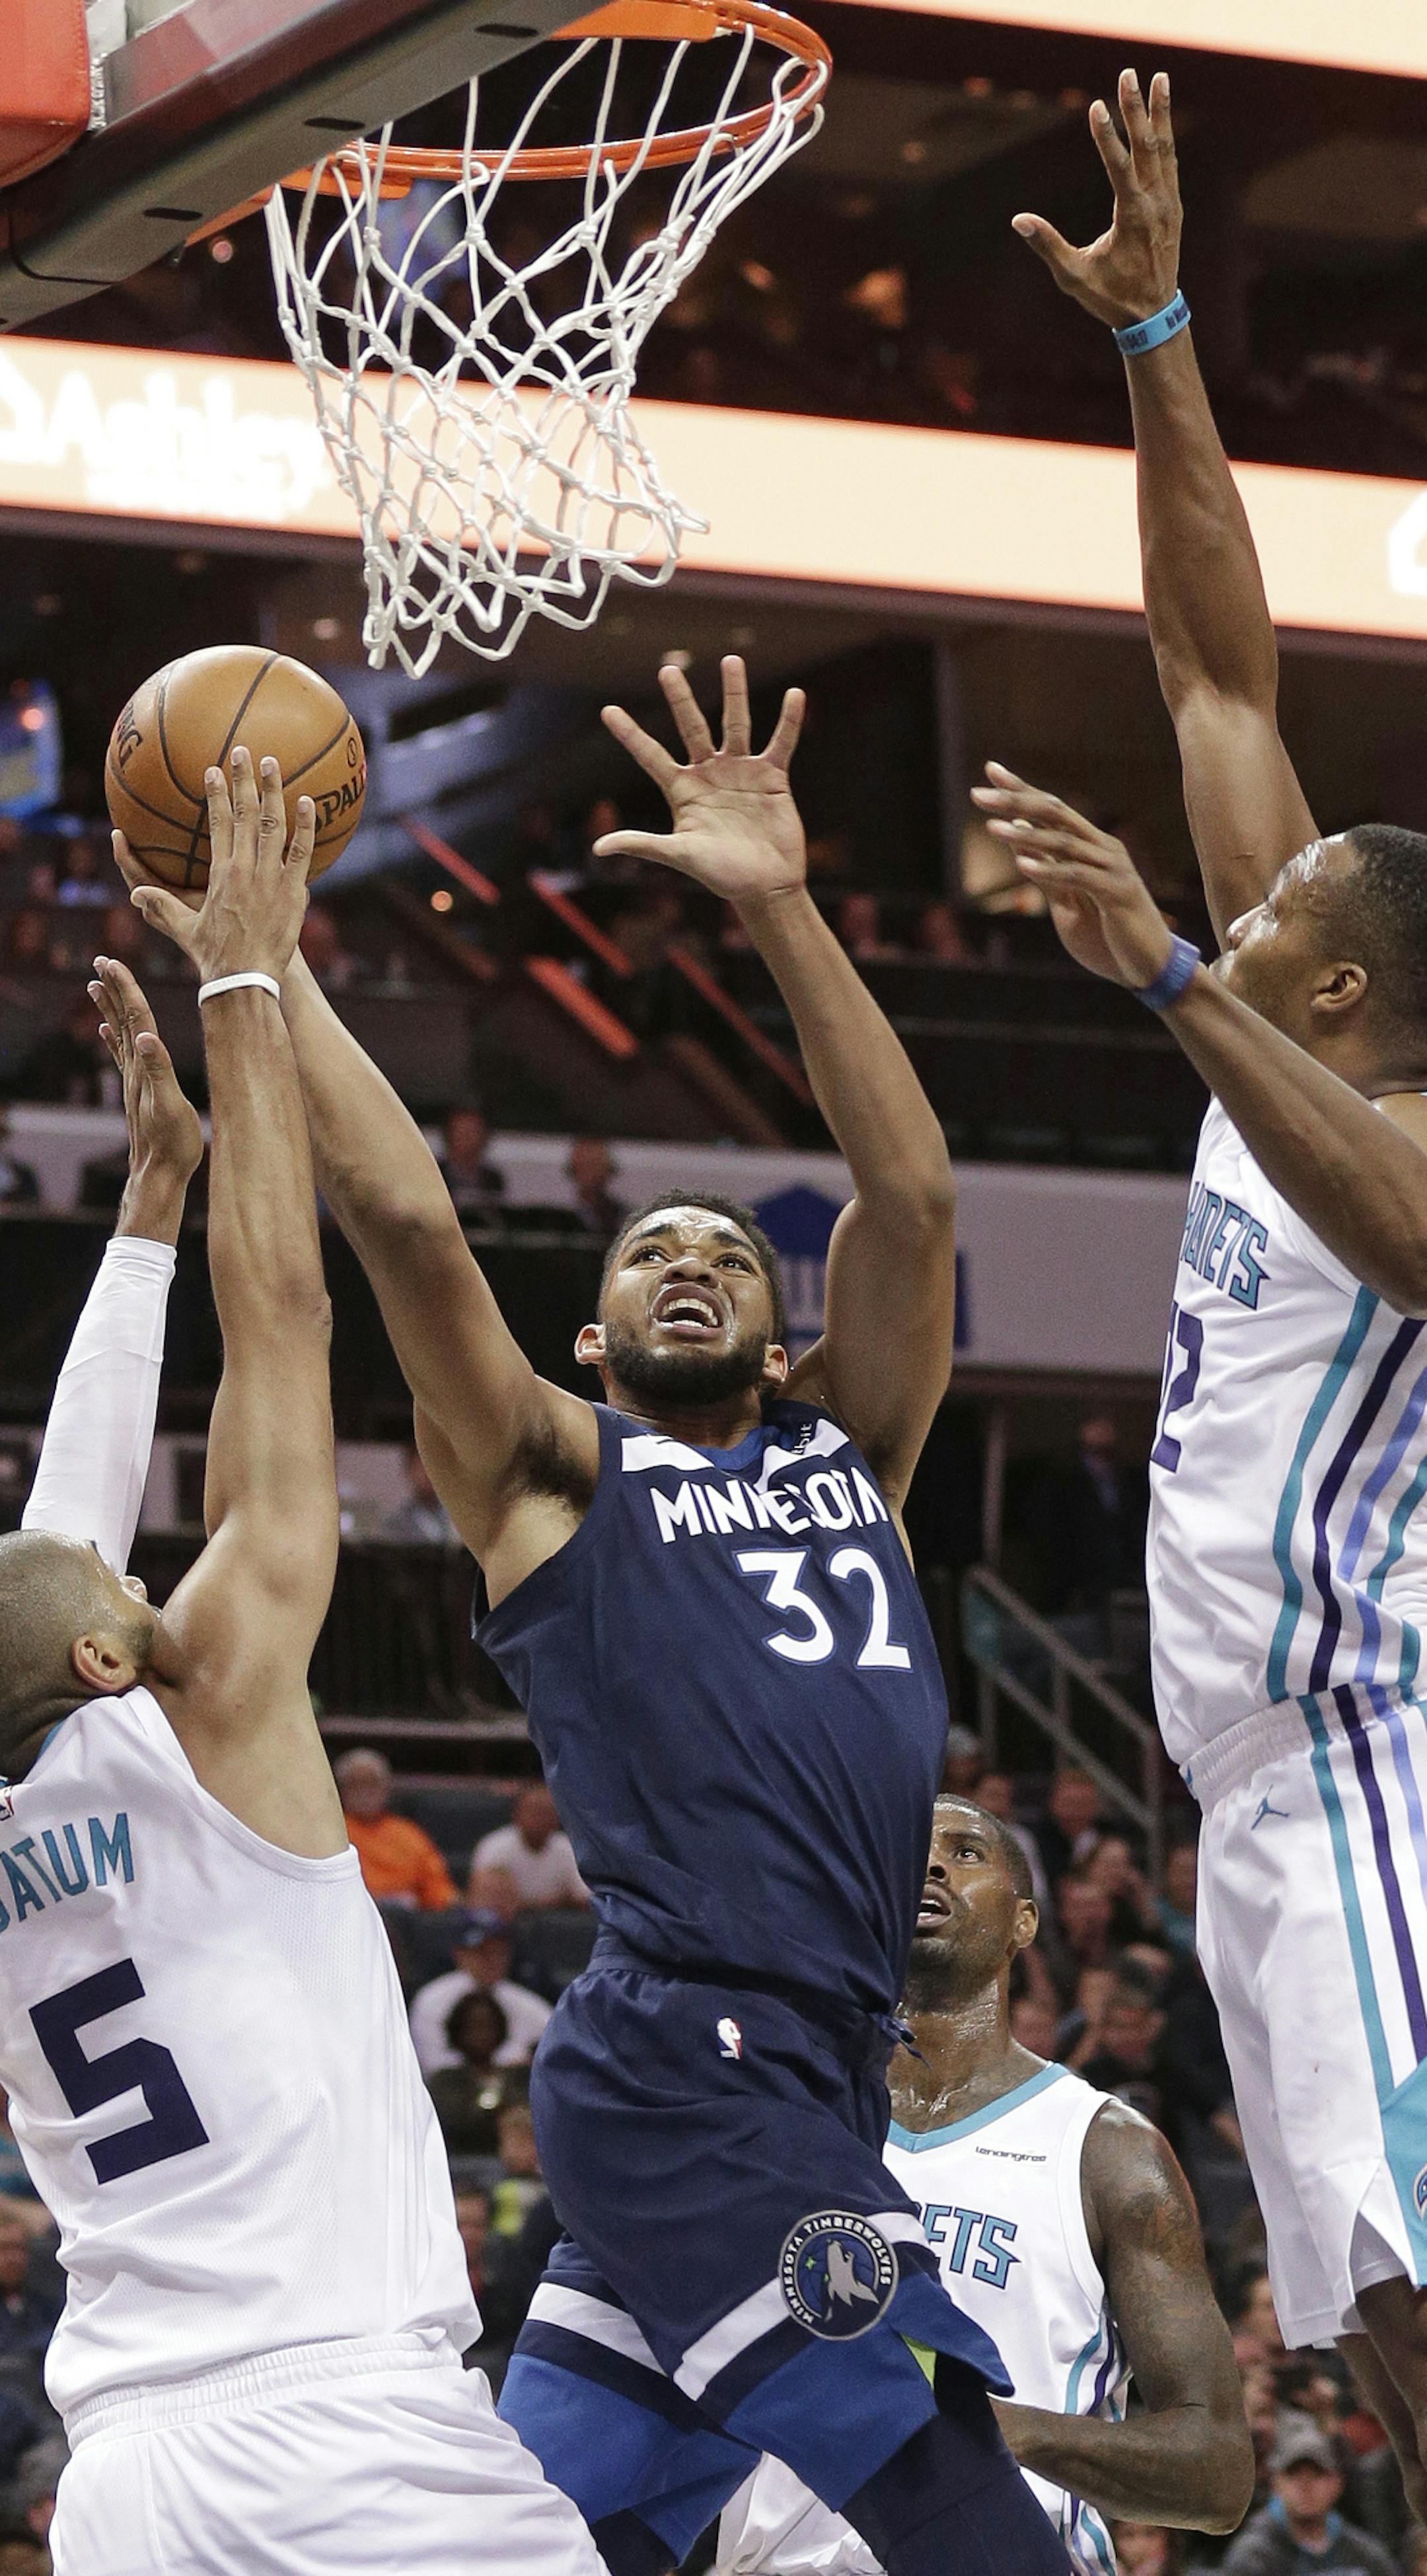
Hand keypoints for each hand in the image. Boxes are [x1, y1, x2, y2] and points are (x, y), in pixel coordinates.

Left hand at [89, 955, 203, 1183]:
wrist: (158, 1175)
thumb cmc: (172, 1145)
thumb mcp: (172, 1107)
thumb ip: (159, 1071)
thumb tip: (145, 1037)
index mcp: (144, 1067)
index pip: (135, 1018)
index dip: (125, 988)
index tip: (112, 962)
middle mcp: (134, 1069)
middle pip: (123, 1019)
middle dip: (114, 988)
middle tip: (101, 960)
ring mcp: (132, 1080)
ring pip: (118, 1034)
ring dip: (109, 1008)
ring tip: (94, 985)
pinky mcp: (136, 1091)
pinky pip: (120, 1056)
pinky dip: (112, 1038)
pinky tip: (105, 1031)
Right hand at [119, 748, 313, 985]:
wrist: (246, 979)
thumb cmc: (214, 956)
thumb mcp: (184, 929)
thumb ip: (161, 907)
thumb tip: (134, 896)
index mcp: (219, 873)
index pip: (217, 823)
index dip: (216, 794)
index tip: (214, 770)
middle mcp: (245, 868)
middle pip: (245, 814)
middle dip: (244, 779)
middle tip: (243, 750)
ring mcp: (272, 878)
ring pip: (274, 825)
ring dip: (274, 791)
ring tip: (273, 763)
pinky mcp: (294, 891)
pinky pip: (303, 853)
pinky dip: (306, 827)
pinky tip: (309, 802)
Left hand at [593, 656, 806, 907]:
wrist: (765, 886)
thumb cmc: (720, 875)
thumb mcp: (679, 855)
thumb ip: (642, 844)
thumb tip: (598, 848)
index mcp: (683, 790)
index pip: (650, 756)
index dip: (629, 734)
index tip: (607, 710)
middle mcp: (709, 774)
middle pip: (692, 727)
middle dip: (680, 699)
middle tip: (667, 669)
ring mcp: (741, 772)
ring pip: (736, 725)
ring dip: (734, 693)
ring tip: (731, 660)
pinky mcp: (772, 777)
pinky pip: (780, 743)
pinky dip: (788, 721)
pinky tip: (795, 694)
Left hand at [971, 765, 1174, 988]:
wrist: (1148, 966)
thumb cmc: (1108, 935)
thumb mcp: (1068, 901)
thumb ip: (1046, 869)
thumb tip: (1017, 833)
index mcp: (1092, 846)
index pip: (1052, 809)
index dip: (1021, 789)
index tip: (990, 770)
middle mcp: (1104, 848)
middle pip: (1056, 814)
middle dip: (1016, 801)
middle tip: (978, 794)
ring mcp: (1113, 868)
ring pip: (1064, 843)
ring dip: (1026, 835)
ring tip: (992, 828)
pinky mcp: (1117, 893)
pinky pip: (1078, 876)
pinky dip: (1049, 870)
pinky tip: (1022, 864)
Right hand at [1012, 69, 1179, 330]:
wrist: (1154, 316)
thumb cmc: (1111, 298)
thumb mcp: (1074, 277)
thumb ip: (1048, 246)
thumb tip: (1019, 221)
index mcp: (1133, 219)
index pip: (1120, 169)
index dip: (1107, 137)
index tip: (1097, 106)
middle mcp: (1156, 206)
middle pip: (1147, 147)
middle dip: (1135, 109)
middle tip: (1128, 74)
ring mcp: (1169, 204)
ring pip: (1165, 149)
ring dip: (1160, 113)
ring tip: (1160, 78)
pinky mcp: (1173, 207)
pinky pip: (1169, 163)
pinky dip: (1165, 137)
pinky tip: (1161, 119)